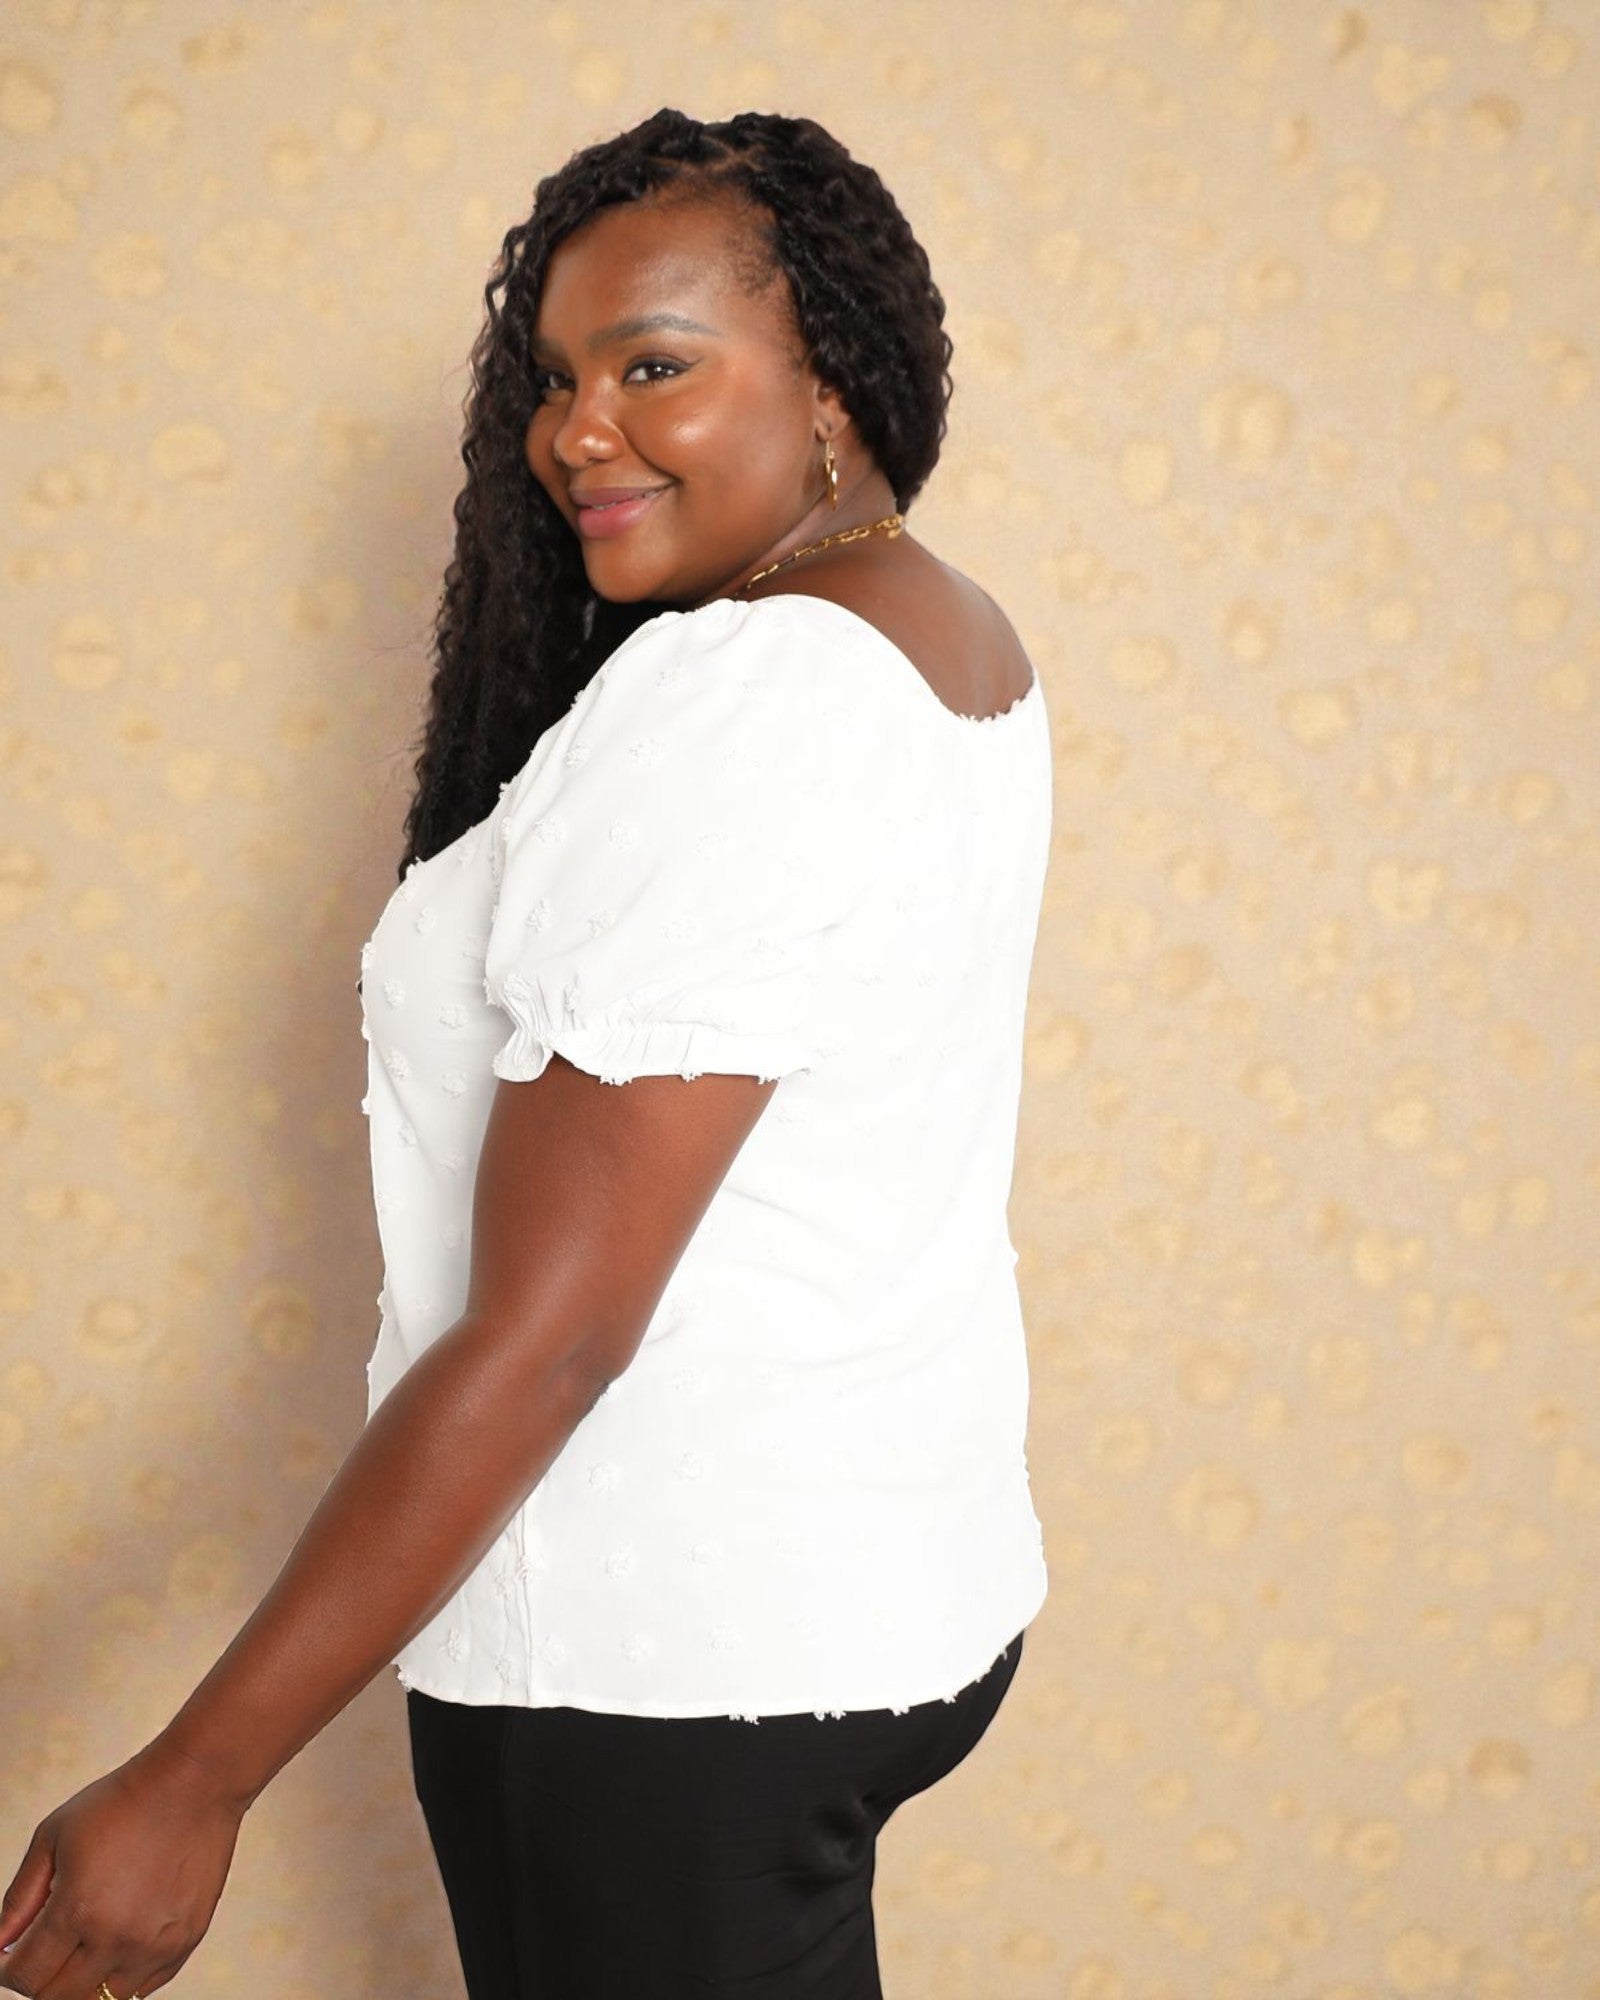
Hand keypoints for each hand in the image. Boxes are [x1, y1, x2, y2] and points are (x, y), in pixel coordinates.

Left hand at [0, 1738, 244, 1998]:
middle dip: (39, 1979)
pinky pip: (139, 1989)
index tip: (10, 1956)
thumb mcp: (53, 1836)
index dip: (7, 1970)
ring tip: (83, 1942)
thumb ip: (19, 1899)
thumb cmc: (120, 1802)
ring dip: (80, 1982)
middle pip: (56, 1999)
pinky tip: (117, 1939)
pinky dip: (118, 1975)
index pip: (24, 1977)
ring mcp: (155, 1946)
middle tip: (44, 1949)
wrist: (195, 1783)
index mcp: (78, 1909)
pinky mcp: (185, 1943)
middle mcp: (117, 1937)